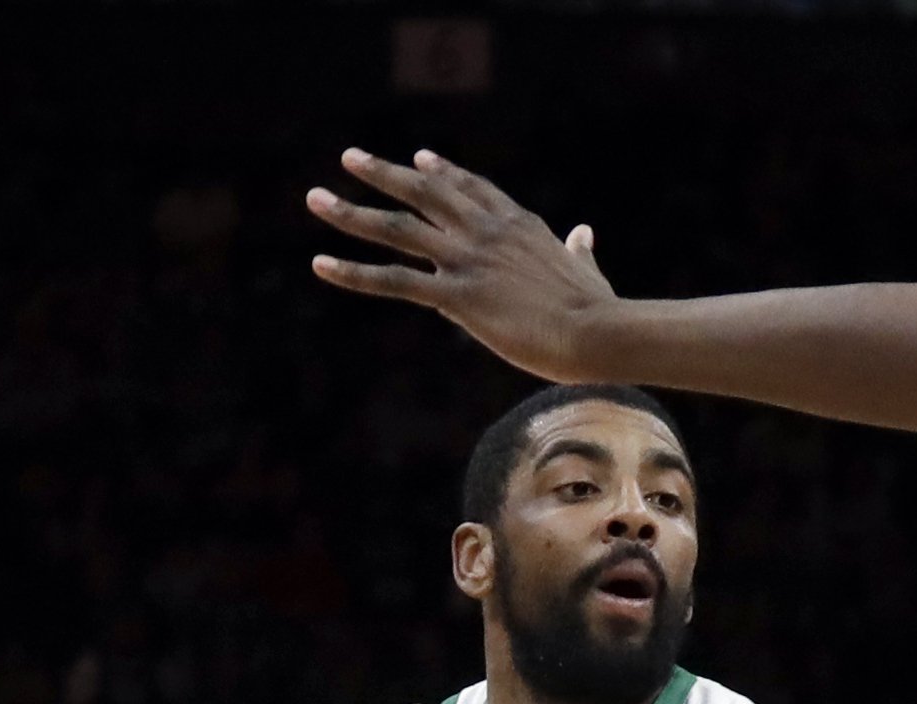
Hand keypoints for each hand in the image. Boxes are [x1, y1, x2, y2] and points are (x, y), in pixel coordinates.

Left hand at [308, 149, 612, 379]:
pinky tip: (321, 264)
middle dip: (384, 174)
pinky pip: (394, 280)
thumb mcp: (588, 270)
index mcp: (519, 225)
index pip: (473, 189)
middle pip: (425, 194)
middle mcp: (486, 233)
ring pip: (397, 229)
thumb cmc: (599, 310)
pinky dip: (354, 272)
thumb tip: (585, 234)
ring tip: (316, 200)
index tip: (420, 159)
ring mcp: (468, 260)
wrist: (598, 331)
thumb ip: (579, 250)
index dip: (444, 173)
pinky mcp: (457, 295)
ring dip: (352, 213)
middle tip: (351, 158)